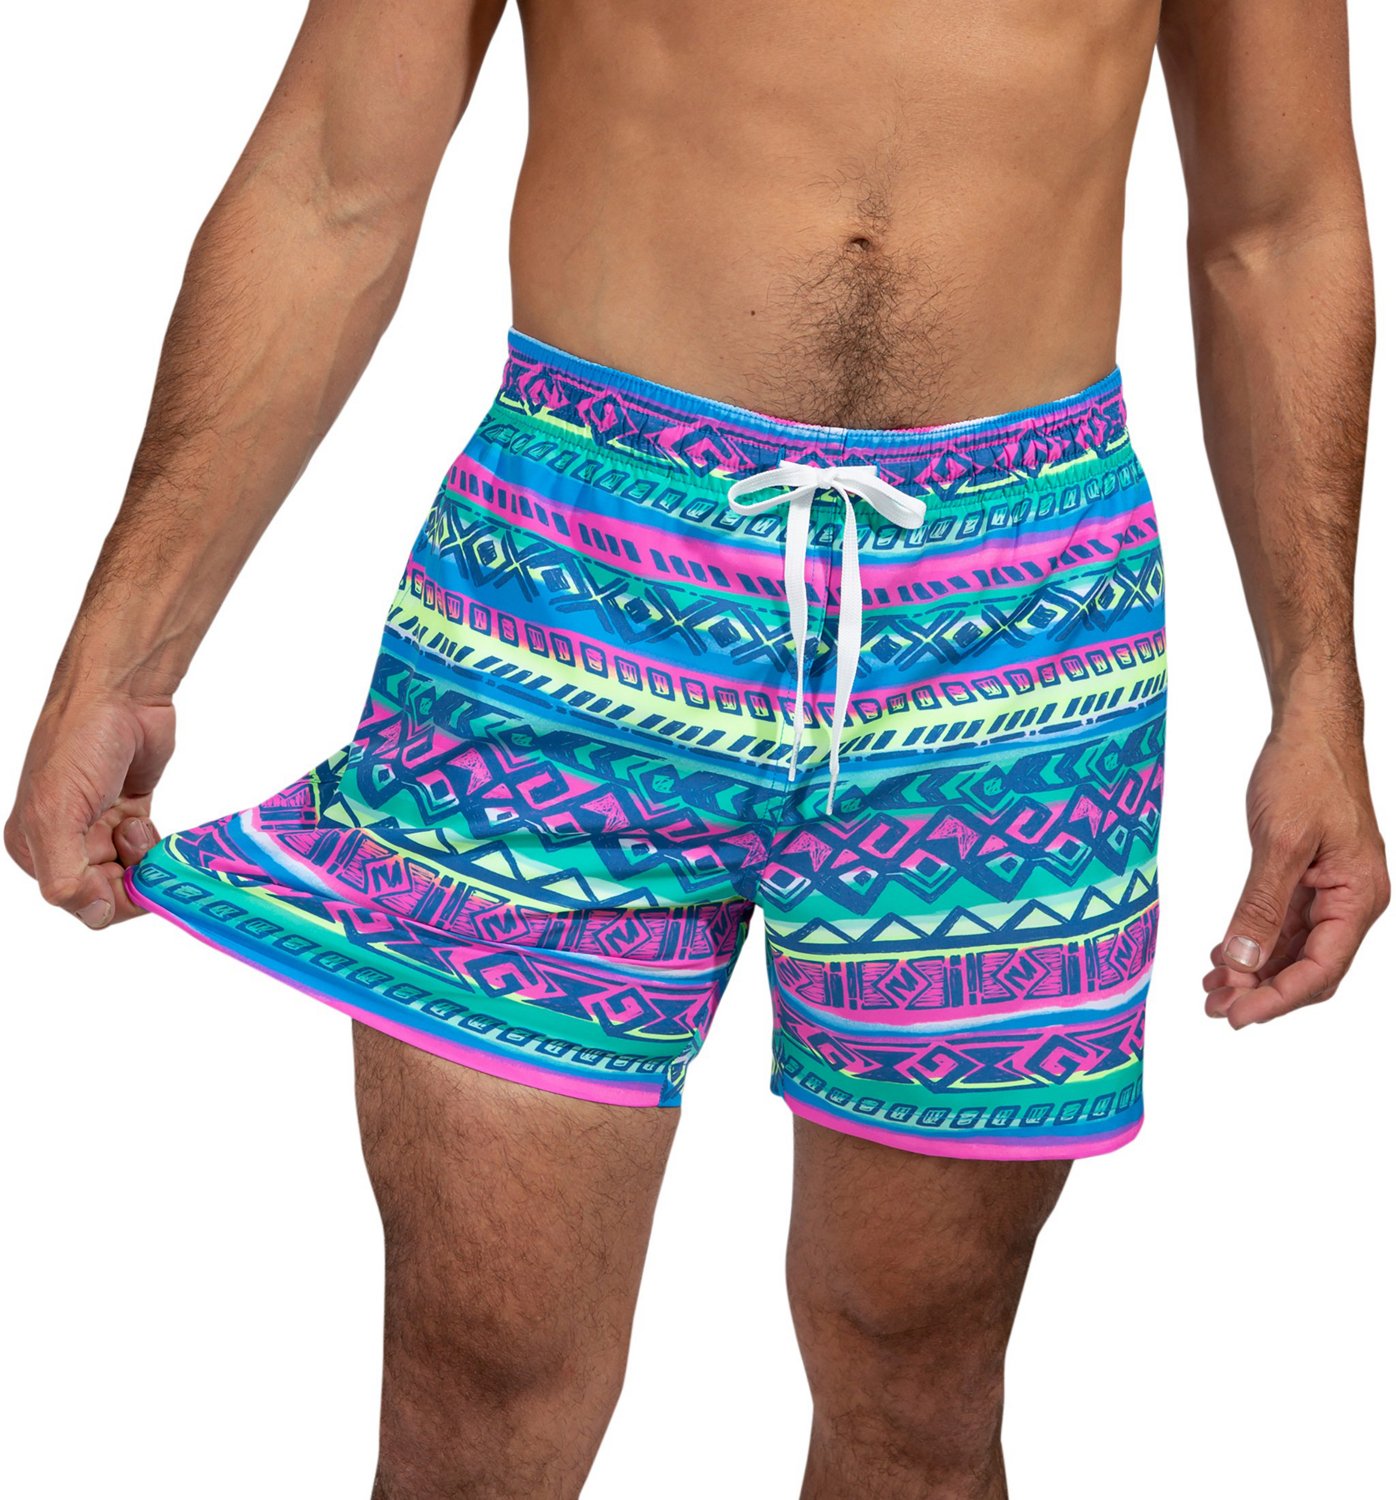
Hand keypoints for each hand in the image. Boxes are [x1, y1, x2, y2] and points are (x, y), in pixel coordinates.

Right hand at [5, 688, 174, 927]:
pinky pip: (146, 851)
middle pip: (108, 890)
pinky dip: (153, 844)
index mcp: (33, 847)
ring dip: (141, 855)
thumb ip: (66, 875)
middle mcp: (63, 842)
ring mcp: (98, 827)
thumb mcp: (57, 814)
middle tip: (135, 840)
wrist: (121, 696)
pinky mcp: (128, 812)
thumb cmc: (78, 745)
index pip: (76, 901)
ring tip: (133, 821)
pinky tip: (144, 818)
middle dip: (129, 873)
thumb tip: (92, 914)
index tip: (126, 872)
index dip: (108, 896)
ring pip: (131, 872)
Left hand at [1204, 723, 1389, 1027]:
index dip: (1278, 998)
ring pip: (1292, 951)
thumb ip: (1262, 905)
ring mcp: (1328, 892)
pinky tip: (1223, 959)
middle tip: (1214, 1008)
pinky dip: (1253, 944)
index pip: (1321, 969)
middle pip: (1309, 968)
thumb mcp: (1281, 841)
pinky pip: (1282, 925)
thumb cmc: (1307, 773)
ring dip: (1253, 973)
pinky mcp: (1306, 879)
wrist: (1310, 730)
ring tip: (1212, 990)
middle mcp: (1350, 902)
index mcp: (1358, 898)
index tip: (1237, 1016)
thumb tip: (1243, 961)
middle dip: (1262, 992)